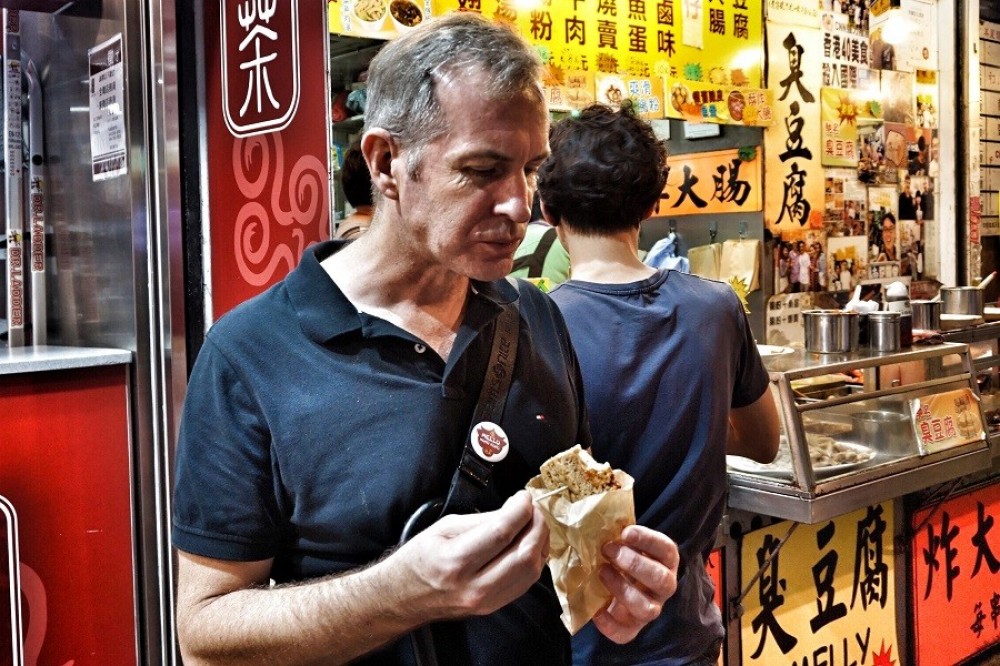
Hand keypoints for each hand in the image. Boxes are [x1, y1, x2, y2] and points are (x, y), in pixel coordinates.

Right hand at [392, 491, 549, 620]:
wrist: (402, 598)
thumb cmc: (418, 559)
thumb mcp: (443, 528)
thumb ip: (481, 520)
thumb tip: (513, 510)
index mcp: (456, 561)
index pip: (502, 532)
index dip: (520, 509)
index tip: (524, 496)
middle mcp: (474, 586)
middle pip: (524, 553)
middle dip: (537, 524)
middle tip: (533, 508)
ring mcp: (486, 601)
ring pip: (531, 570)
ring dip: (540, 542)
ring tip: (534, 524)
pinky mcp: (493, 607)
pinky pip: (526, 583)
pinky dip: (535, 560)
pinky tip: (530, 544)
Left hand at [592, 525, 678, 643]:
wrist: (617, 585)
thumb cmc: (621, 557)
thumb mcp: (624, 543)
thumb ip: (618, 536)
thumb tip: (597, 521)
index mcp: (665, 561)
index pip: (667, 550)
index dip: (648, 540)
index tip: (625, 532)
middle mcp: (663, 587)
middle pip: (662, 580)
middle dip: (635, 564)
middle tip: (608, 551)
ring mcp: (650, 608)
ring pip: (648, 609)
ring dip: (623, 590)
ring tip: (602, 572)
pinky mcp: (632, 628)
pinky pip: (625, 634)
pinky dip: (609, 624)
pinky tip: (596, 610)